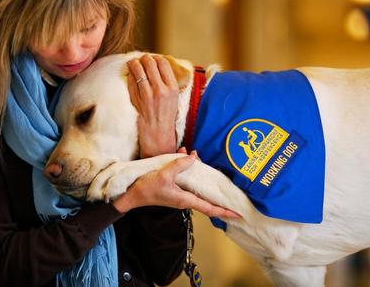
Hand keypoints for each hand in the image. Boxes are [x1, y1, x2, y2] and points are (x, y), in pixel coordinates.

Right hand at [113, 154, 240, 218]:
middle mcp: (185, 198)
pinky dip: (186, 167)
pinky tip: (183, 154)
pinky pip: (186, 178)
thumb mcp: (164, 175)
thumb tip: (193, 158)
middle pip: (206, 196)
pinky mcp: (174, 188)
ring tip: (196, 155)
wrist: (132, 194)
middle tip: (226, 182)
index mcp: (186, 199)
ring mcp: (179, 194)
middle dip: (215, 188)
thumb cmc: (147, 189)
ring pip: (196, 184)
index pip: (210, 208)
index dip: (224, 211)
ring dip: (199, 170)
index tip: (237, 214)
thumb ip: (179, 165)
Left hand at [127, 54, 178, 157]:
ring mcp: (147, 94)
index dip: (156, 57)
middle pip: (150, 63)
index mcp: (172, 88)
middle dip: (144, 58)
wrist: (158, 133)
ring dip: (134, 63)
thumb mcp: (174, 97)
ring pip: (138, 69)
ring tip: (133, 63)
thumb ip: (167, 82)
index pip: (163, 63)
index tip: (153, 58)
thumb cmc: (166, 115)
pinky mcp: (137, 99)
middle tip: (141, 60)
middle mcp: (161, 90)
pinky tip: (131, 74)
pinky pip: (131, 81)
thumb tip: (158, 64)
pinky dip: (130, 75)